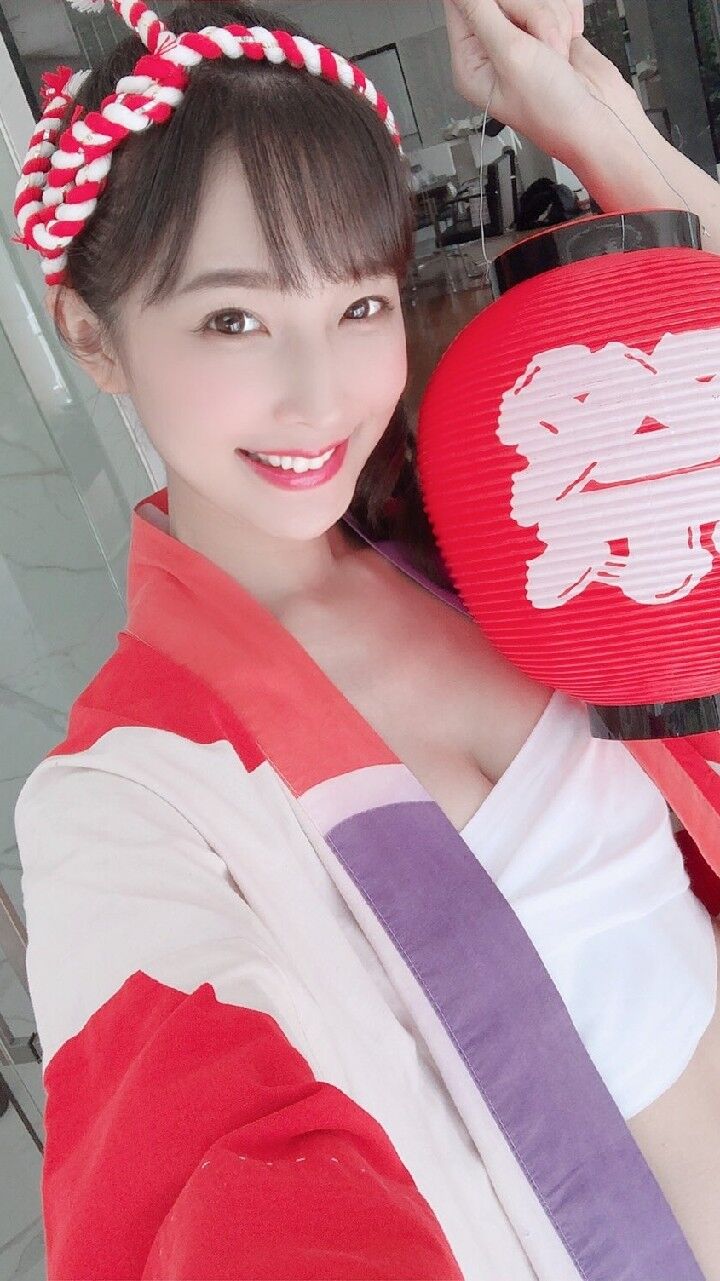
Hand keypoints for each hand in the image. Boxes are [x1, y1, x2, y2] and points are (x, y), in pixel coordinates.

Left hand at [443, 0, 646, 169]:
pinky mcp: (552, 31)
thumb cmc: (553, 112)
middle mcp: (496, 49)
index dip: (488, 2)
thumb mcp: (511, 56)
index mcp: (473, 62)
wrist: (600, 121)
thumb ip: (482, 14)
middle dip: (531, 14)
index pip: (464, 6)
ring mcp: (526, 38)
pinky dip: (568, 17)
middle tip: (540, 46)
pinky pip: (558, 3)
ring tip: (557, 54)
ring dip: (553, 20)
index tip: (509, 17)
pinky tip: (569, 43)